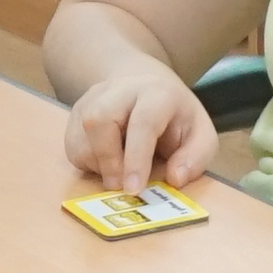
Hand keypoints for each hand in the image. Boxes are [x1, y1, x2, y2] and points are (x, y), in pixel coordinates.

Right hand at [61, 59, 216, 191]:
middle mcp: (120, 90)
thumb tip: (175, 179)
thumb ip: (194, 157)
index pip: (142, 122)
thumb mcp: (199, 134)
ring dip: (98, 165)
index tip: (134, 188)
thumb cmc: (174, 115)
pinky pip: (73, 146)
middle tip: (120, 186)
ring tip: (119, 171)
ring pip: (81, 136)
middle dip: (108, 161)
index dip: (136, 158)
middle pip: (100, 121)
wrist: (143, 83)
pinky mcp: (76, 113)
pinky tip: (108, 161)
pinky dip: (88, 163)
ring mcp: (93, 99)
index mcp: (156, 93)